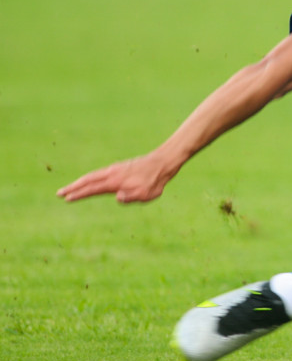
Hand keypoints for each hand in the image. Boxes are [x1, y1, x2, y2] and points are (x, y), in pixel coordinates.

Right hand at [57, 153, 177, 203]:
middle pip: (88, 180)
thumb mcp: (146, 194)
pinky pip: (101, 173)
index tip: (66, 199)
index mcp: (116, 181)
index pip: (93, 189)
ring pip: (93, 175)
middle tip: (59, 193)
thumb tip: (118, 197)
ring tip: (71, 188)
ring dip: (81, 182)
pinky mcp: (120, 167)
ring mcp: (116, 168)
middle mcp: (112, 173)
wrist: (163, 162)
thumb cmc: (155, 181)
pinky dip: (91, 177)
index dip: (79, 194)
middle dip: (73, 187)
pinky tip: (91, 181)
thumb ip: (131, 197)